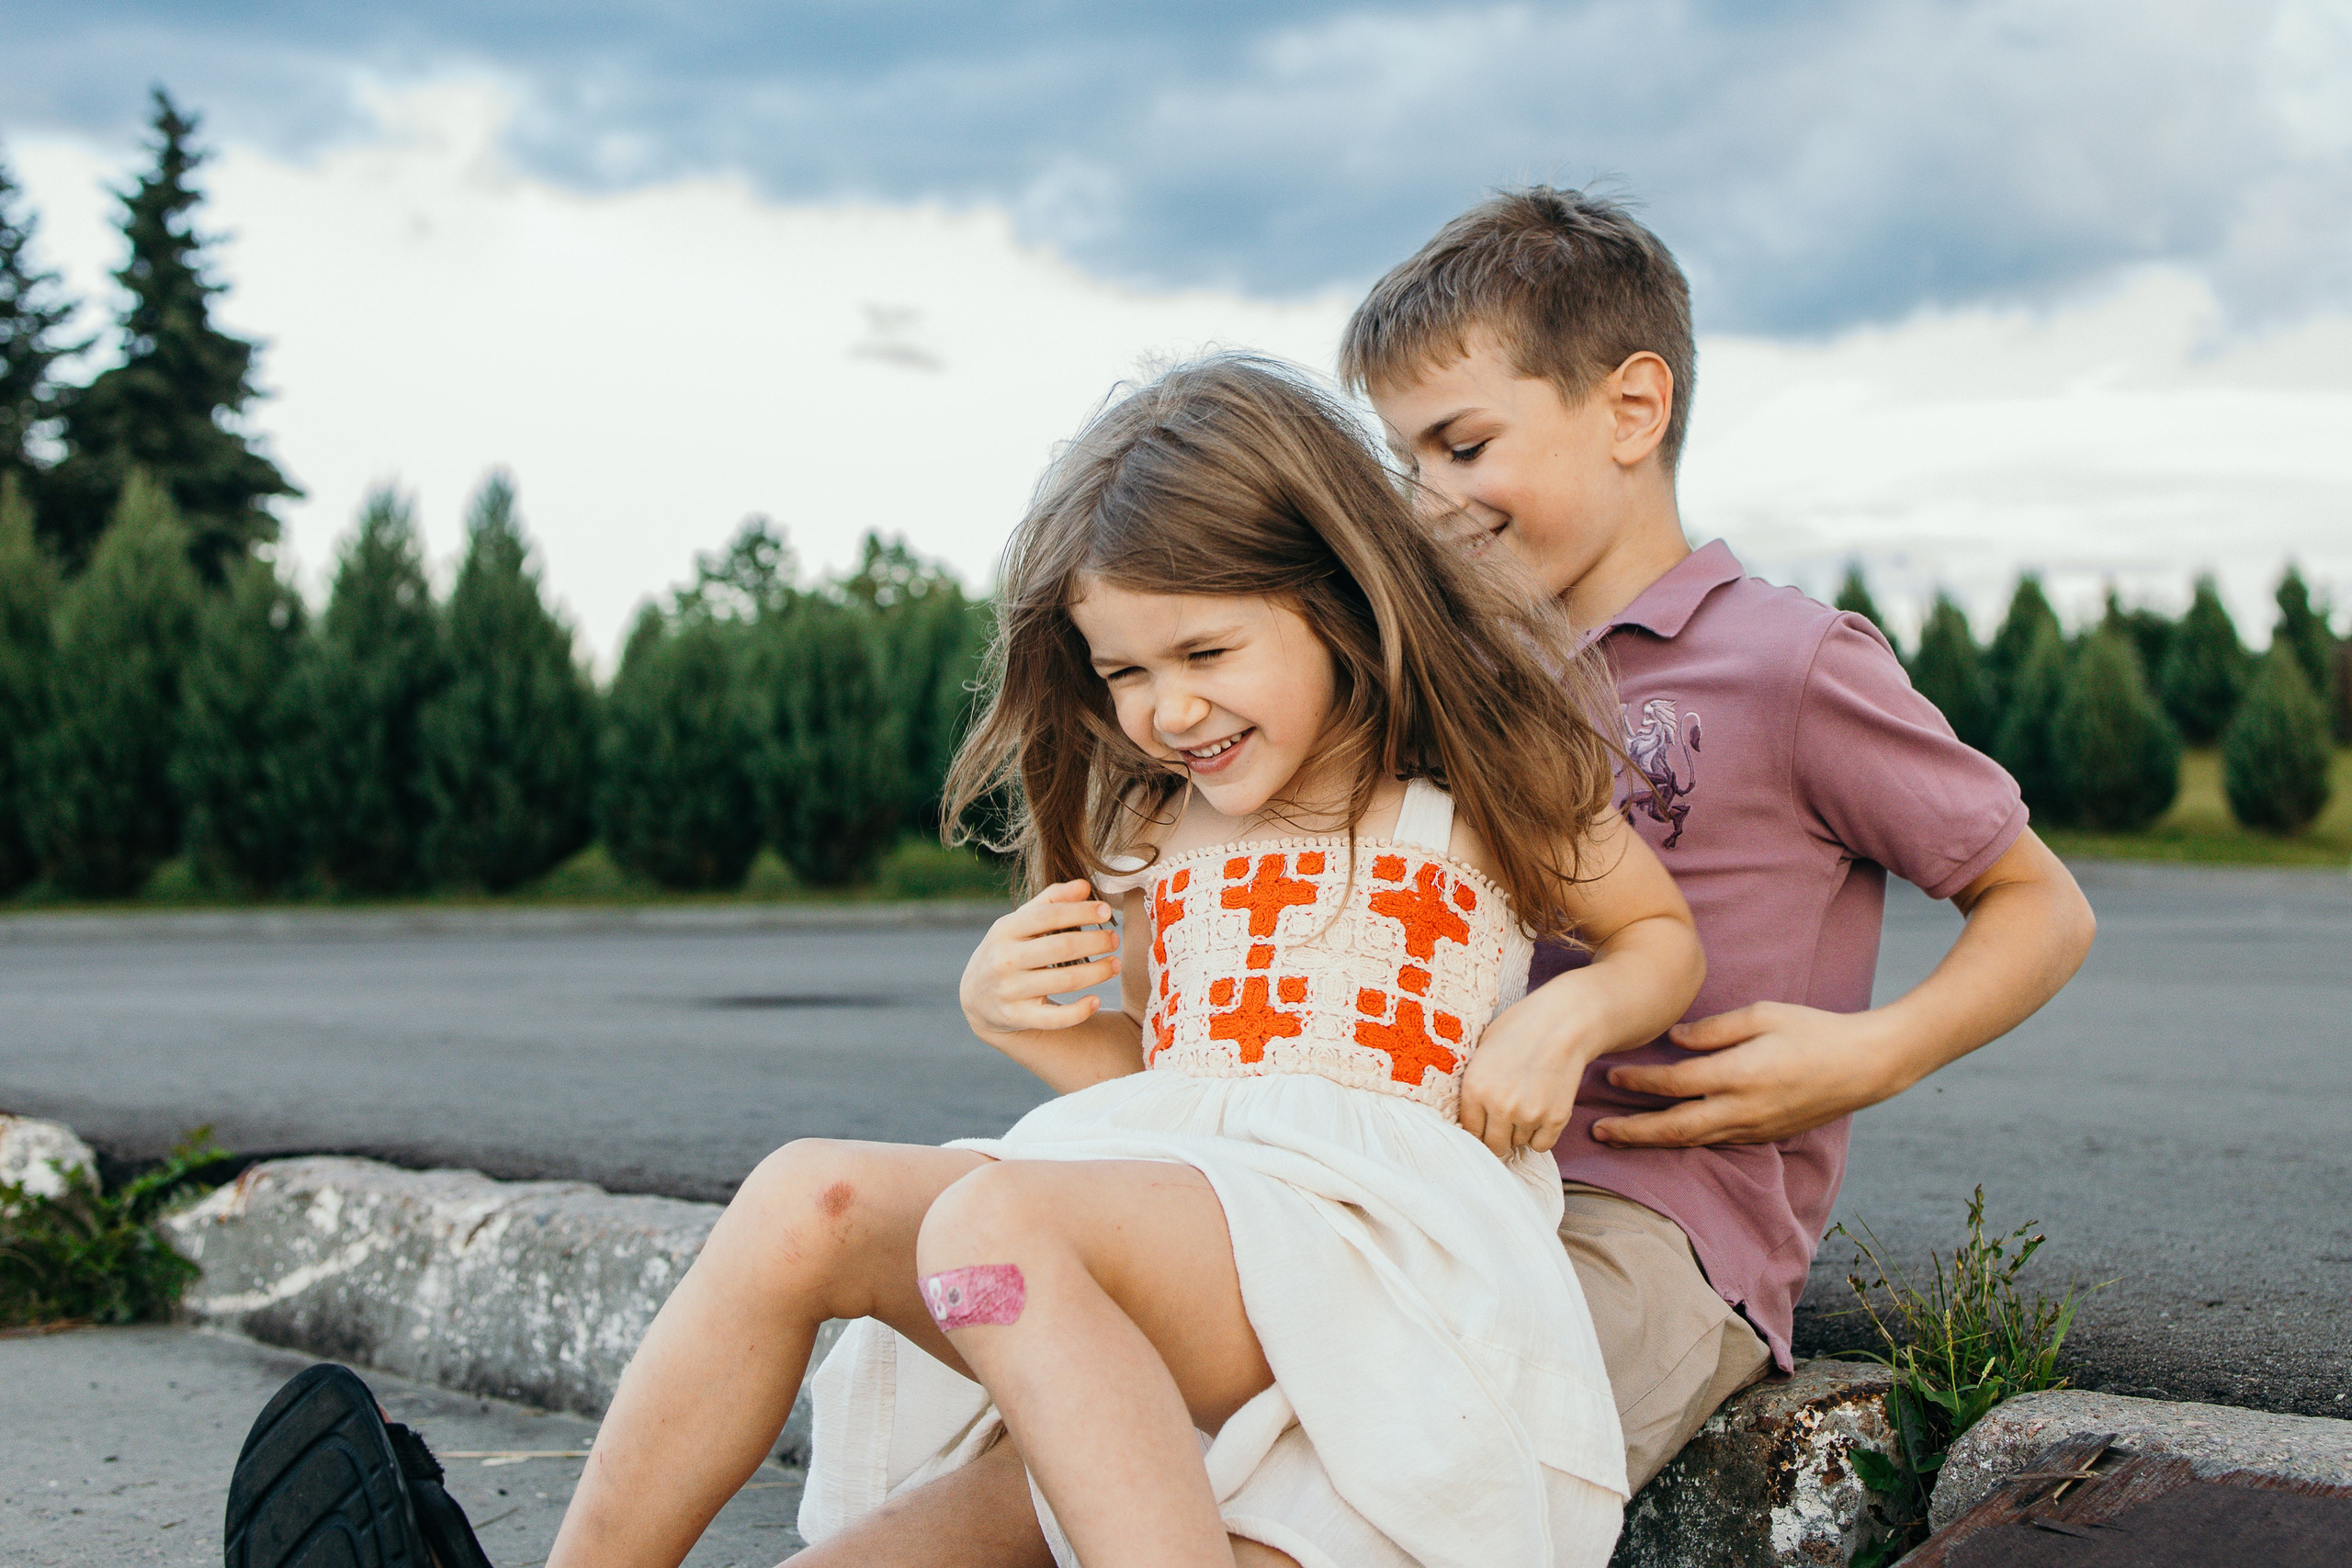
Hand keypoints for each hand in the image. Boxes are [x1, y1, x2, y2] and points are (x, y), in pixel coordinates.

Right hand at [960, 880, 1121, 1046]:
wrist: (976, 998)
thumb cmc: (1008, 950)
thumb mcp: (1020, 923)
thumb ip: (1051, 901)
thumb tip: (1084, 886)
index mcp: (1006, 929)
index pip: (1049, 915)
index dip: (1080, 911)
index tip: (1106, 911)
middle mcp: (1005, 959)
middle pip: (1061, 947)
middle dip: (1094, 942)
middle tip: (1114, 940)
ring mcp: (1009, 990)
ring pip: (1064, 981)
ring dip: (1096, 972)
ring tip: (1115, 965)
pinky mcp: (1017, 1017)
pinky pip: (1054, 1018)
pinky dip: (1079, 1011)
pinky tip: (1096, 1001)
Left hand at [1457, 990, 1599, 1158]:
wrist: (1565, 1021)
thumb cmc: (1521, 1027)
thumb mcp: (1483, 1048)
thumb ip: (1474, 1082)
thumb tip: (1467, 1111)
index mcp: (1474, 1087)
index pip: (1469, 1131)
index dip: (1478, 1128)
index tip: (1485, 1123)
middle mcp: (1499, 1106)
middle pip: (1494, 1145)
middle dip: (1498, 1135)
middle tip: (1506, 1120)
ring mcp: (1528, 1114)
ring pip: (1518, 1143)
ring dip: (1520, 1131)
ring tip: (1528, 1102)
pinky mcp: (1555, 1119)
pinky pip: (1542, 1144)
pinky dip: (1541, 1134)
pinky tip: (1542, 1111)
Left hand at [1588, 1002, 1900, 1147]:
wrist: (1865, 1066)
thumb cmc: (1814, 1031)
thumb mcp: (1763, 1015)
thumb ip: (1714, 1029)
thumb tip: (1675, 1039)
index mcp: (1740, 1074)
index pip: (1675, 1082)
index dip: (1639, 1082)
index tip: (1609, 1076)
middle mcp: (1743, 1109)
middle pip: (1675, 1128)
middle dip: (1632, 1132)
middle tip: (1596, 1132)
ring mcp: (1755, 1127)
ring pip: (1693, 1141)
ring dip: (1653, 1141)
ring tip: (1619, 1138)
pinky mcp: (1765, 1135)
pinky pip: (1716, 1142)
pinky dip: (1685, 1142)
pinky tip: (1665, 1137)